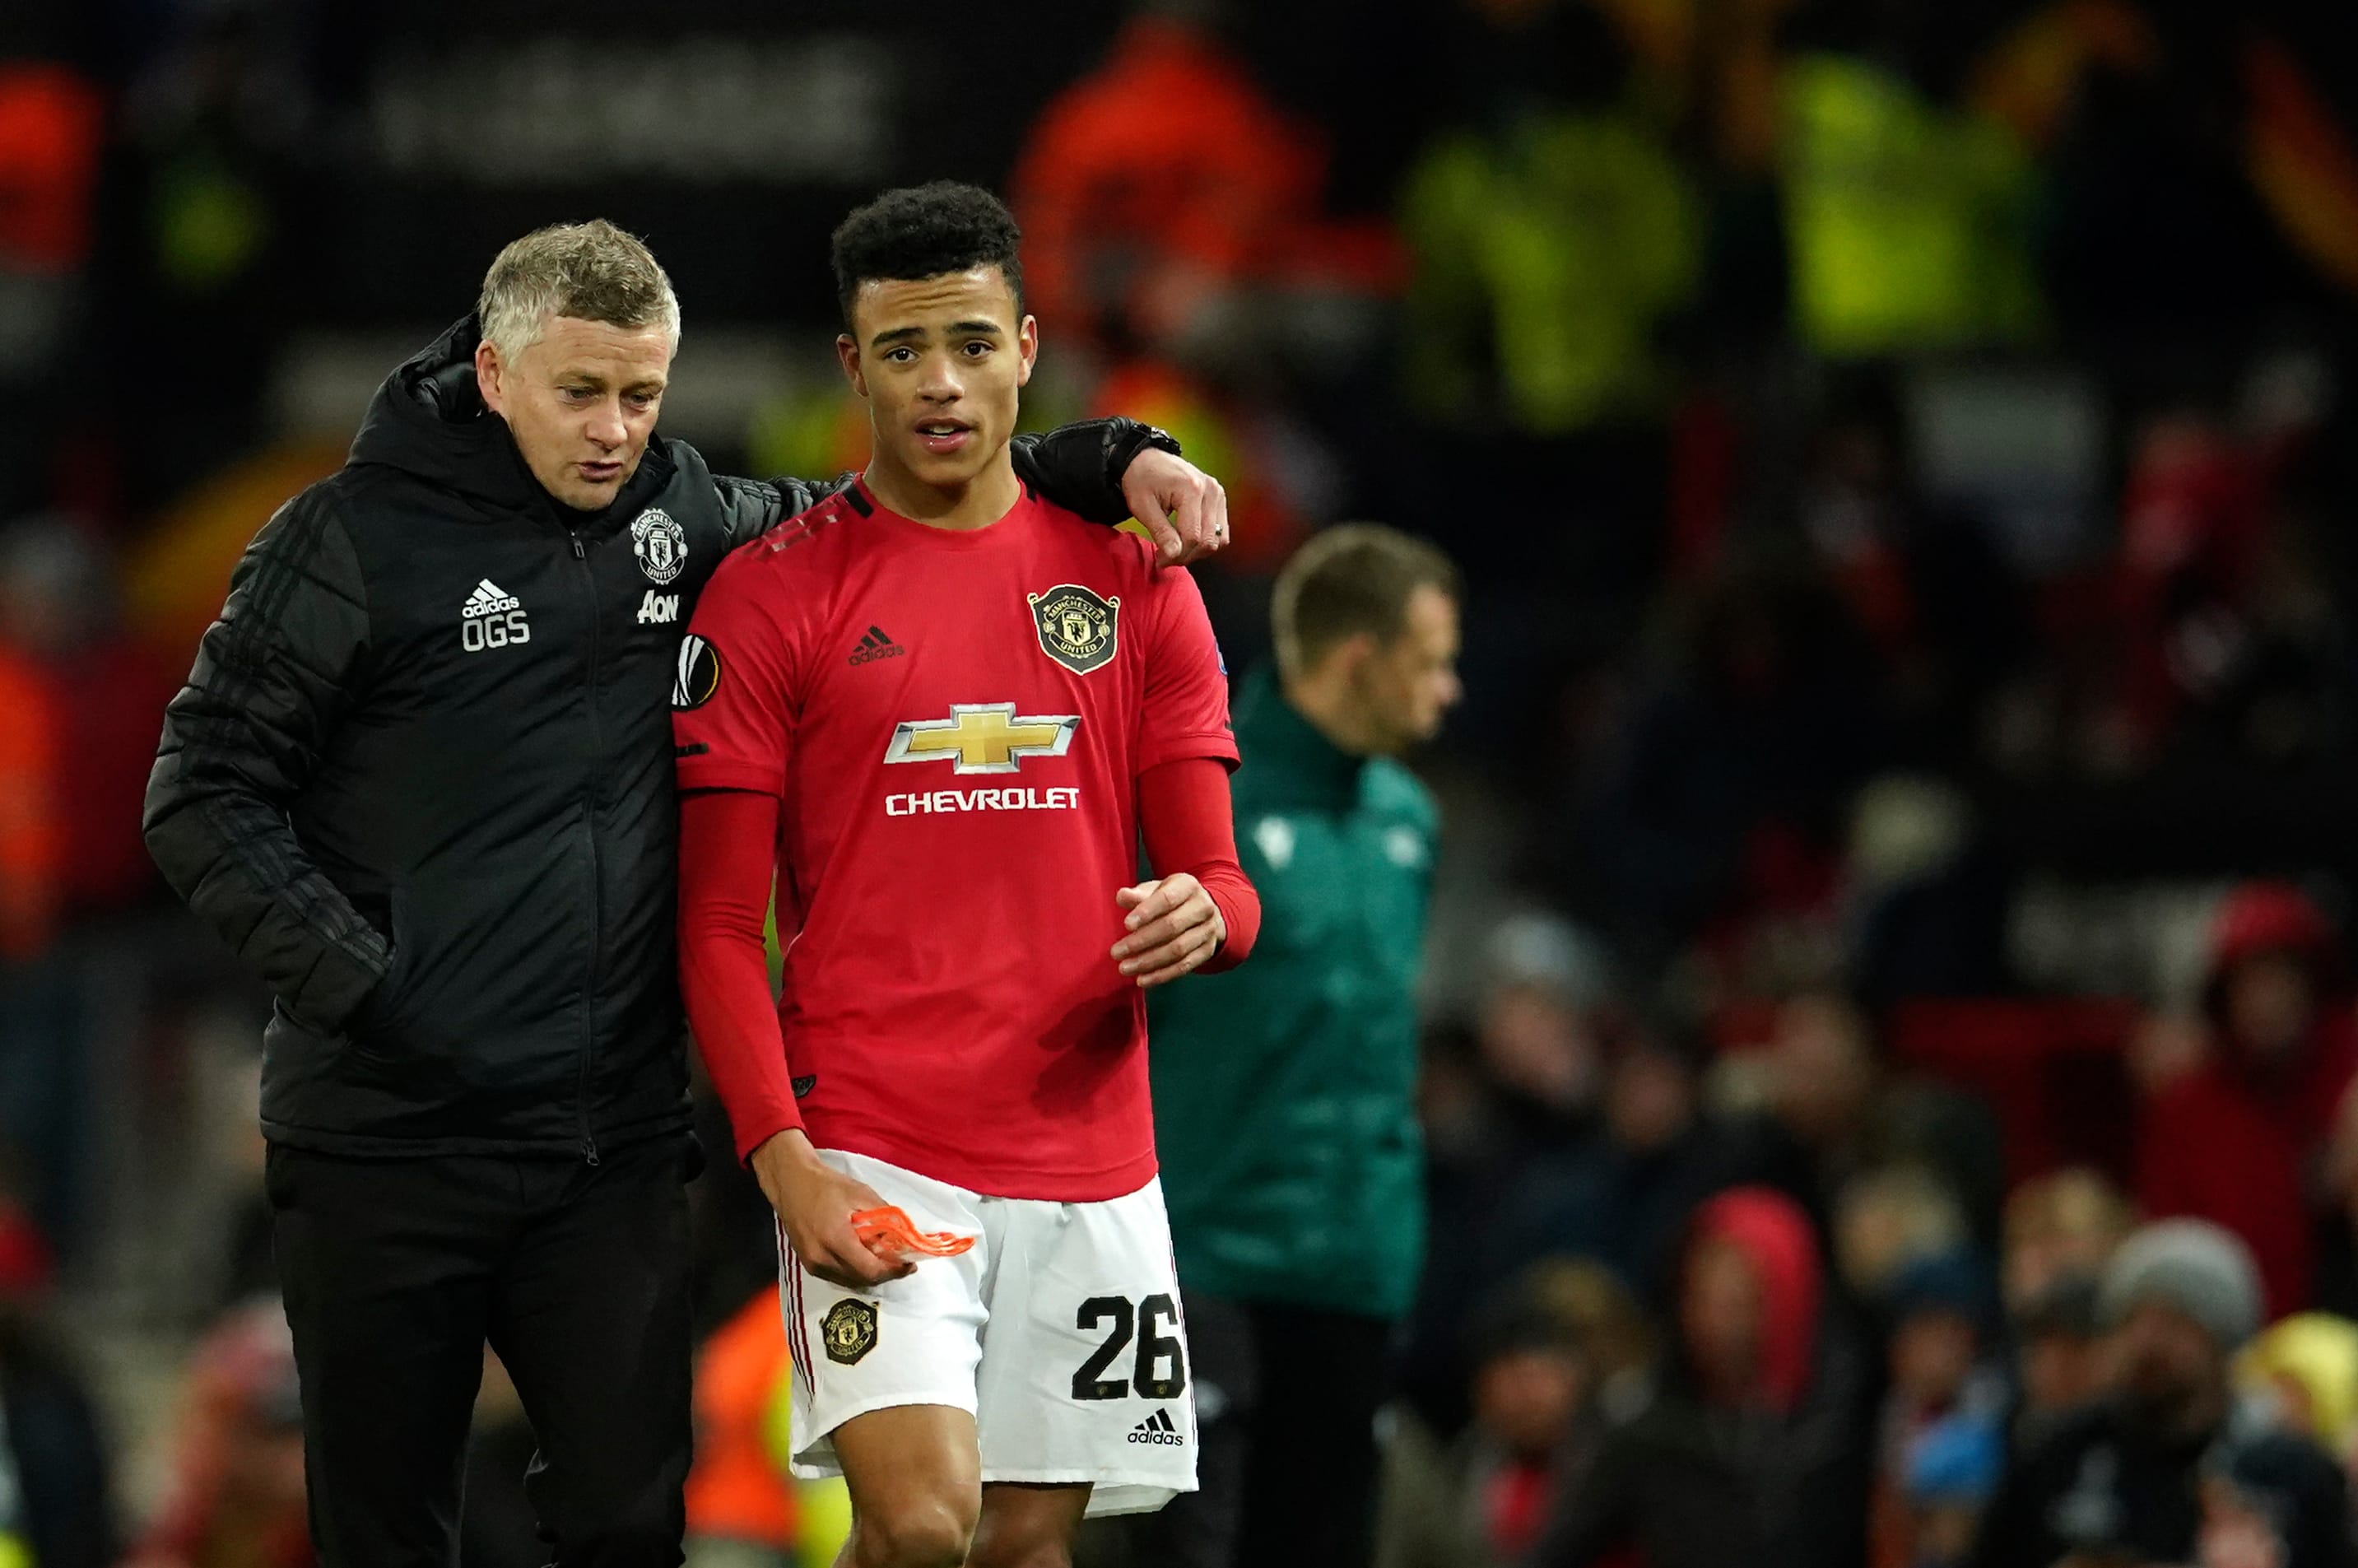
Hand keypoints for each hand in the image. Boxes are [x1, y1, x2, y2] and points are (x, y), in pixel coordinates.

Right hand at [748, 1130, 915, 1289]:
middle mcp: (822, 1258)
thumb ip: (884, 1215)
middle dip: (885, 1274)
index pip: (870, 1270)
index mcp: (836, 1239)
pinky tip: (863, 1259)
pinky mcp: (808, 1265)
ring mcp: (812, 1264)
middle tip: (900, 1263)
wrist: (791, 1183)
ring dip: (869, 1275)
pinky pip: (837, 1277)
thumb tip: (904, 1234)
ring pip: (850, 1282)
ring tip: (884, 1261)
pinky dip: (854, 1273)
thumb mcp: (861, 1193)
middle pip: (862, 1280)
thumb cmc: (826, 1185)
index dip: (893, 1271)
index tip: (910, 1265)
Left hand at [1112, 874, 1225, 987]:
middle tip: (1116, 952)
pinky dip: (1162, 975)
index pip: (1167, 899)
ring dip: (1148, 961)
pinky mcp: (1207, 951)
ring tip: (1125, 968)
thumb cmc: (1171, 899)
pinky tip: (1142, 979)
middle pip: (1171, 926)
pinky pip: (1184, 966)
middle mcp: (1203, 907)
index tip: (1126, 925)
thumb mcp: (1156, 890)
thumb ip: (1138, 894)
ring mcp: (1208, 931)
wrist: (1202, 911)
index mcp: (1188, 886)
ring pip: (1178, 950)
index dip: (1147, 912)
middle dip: (1141, 941)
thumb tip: (1122, 896)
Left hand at [1120, 448, 1228, 563]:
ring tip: (1177, 548)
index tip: (1160, 560)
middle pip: (1208, 541)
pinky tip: (1187, 539)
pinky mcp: (1219, 497)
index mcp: (1192, 489)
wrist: (1145, 459)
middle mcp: (1211, 490)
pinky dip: (1206, 540)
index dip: (1177, 555)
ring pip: (1218, 539)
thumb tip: (1174, 556)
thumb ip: (1161, 532)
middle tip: (1166, 557)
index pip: (1193, 537)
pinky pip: (1221, 531)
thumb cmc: (1140, 479)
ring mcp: (1217, 493)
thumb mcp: (1143, 507)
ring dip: (1198, 551)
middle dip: (1187, 555)